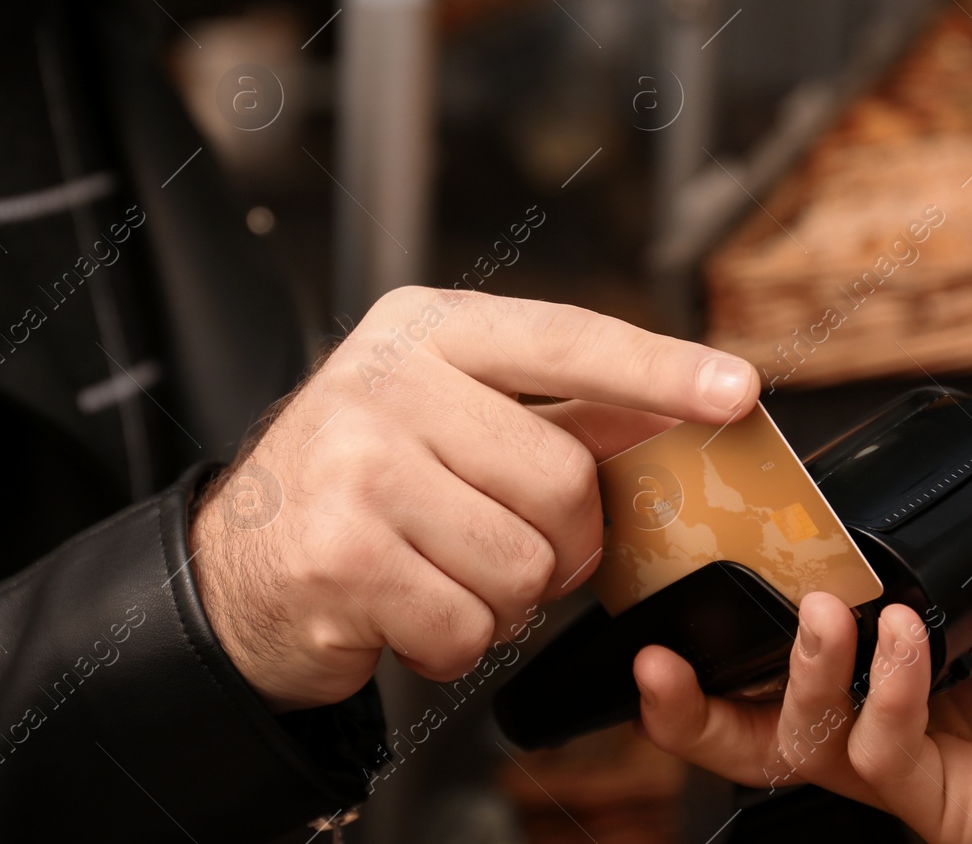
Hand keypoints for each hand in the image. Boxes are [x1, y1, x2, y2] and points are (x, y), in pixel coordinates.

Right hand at [189, 287, 758, 711]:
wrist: (234, 566)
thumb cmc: (357, 487)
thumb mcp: (444, 417)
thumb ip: (553, 410)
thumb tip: (681, 404)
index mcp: (422, 330)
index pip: (564, 340)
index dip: (659, 370)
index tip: (738, 391)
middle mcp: (383, 381)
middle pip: (562, 477)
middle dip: (558, 540)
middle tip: (505, 544)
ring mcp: (354, 465)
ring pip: (523, 563)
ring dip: (502, 598)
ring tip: (440, 572)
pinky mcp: (339, 554)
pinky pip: (469, 626)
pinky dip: (454, 641)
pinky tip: (404, 609)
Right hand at [634, 451, 971, 842]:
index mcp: (934, 649)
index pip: (808, 643)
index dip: (742, 616)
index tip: (701, 566)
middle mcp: (917, 711)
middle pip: (767, 723)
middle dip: (692, 702)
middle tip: (654, 652)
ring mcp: (934, 763)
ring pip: (799, 749)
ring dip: (790, 673)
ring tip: (817, 610)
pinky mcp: (956, 803)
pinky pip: (881, 755)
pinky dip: (882, 688)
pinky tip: (903, 633)